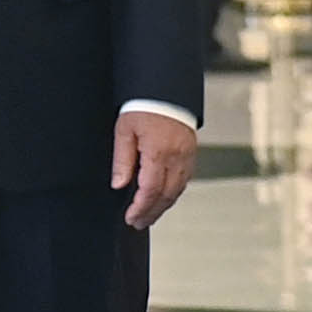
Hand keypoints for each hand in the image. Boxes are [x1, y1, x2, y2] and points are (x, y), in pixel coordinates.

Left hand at [114, 109, 199, 227]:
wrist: (166, 88)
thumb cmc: (145, 104)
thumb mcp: (125, 130)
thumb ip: (122, 160)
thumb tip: (120, 184)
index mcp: (158, 152)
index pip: (150, 190)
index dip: (140, 208)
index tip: (131, 217)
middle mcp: (176, 157)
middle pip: (166, 195)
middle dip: (152, 213)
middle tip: (139, 223)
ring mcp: (187, 156)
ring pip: (178, 190)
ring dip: (163, 206)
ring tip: (150, 215)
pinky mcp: (192, 153)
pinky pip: (185, 180)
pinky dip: (174, 193)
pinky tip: (164, 197)